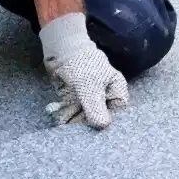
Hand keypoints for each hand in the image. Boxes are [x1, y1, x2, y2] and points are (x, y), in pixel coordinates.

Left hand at [40, 13, 128, 128]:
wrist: (61, 51)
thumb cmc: (81, 63)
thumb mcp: (89, 86)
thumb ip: (95, 107)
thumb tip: (102, 126)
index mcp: (117, 91)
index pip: (117, 114)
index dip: (106, 121)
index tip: (93, 124)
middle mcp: (105, 98)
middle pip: (99, 119)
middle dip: (86, 122)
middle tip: (76, 121)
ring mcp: (90, 102)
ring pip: (84, 120)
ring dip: (74, 120)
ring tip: (67, 112)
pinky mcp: (76, 103)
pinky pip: (73, 116)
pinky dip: (67, 117)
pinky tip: (61, 114)